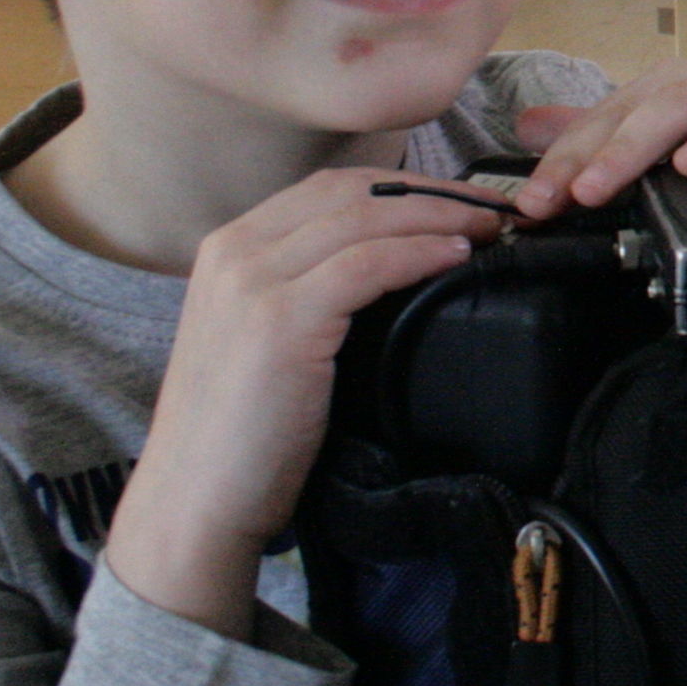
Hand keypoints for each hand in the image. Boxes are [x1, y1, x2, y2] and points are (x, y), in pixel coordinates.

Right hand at [103, 169, 503, 639]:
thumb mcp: (265, 340)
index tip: (459, 202)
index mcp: (229, 248)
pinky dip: (418, 253)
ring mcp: (252, 282)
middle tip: (491, 211)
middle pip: (352, 191)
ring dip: (438, 216)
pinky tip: (454, 257)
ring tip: (487, 231)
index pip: (330, 188)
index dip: (404, 187)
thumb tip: (391, 272)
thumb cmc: (241, 434)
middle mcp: (234, 251)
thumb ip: (305, 294)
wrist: (195, 498)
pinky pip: (366, 265)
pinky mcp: (278, 322)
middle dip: (431, 193)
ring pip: (364, 217)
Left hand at [507, 46, 686, 219]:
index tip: (527, 205)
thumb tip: (535, 128)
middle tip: (548, 201)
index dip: (562, 159)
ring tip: (600, 186)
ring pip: (682, 103)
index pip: (604, 118)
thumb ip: (618, 138)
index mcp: (680, 89)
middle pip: (632, 108)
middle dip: (583, 155)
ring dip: (635, 145)